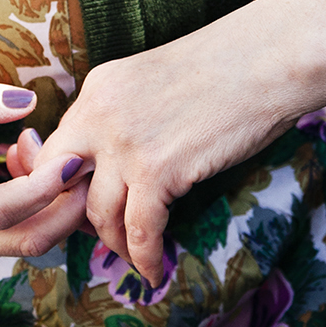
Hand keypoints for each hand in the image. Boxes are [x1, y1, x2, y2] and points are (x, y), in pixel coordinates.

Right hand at [0, 77, 96, 273]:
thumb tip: (26, 103)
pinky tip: (15, 171)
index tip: (72, 157)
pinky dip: (32, 211)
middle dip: (66, 203)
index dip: (45, 188)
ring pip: (26, 242)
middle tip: (74, 153)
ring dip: (48, 202)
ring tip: (27, 148)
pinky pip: (13, 242)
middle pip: (26, 240)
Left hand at [12, 26, 298, 288]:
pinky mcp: (158, 169)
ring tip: (134, 255)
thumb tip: (119, 161)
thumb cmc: (228, 66)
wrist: (268, 57)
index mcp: (99, 86)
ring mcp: (125, 142)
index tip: (80, 207)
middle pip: (60, 183)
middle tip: (98, 237)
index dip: (64, 186)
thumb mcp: (155, 81)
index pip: (57, 148)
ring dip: (114, 244)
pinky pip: (139, 232)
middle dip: (73, 219)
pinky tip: (156, 270)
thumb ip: (126, 114)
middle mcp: (100, 112)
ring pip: (97, 215)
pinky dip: (145, 258)